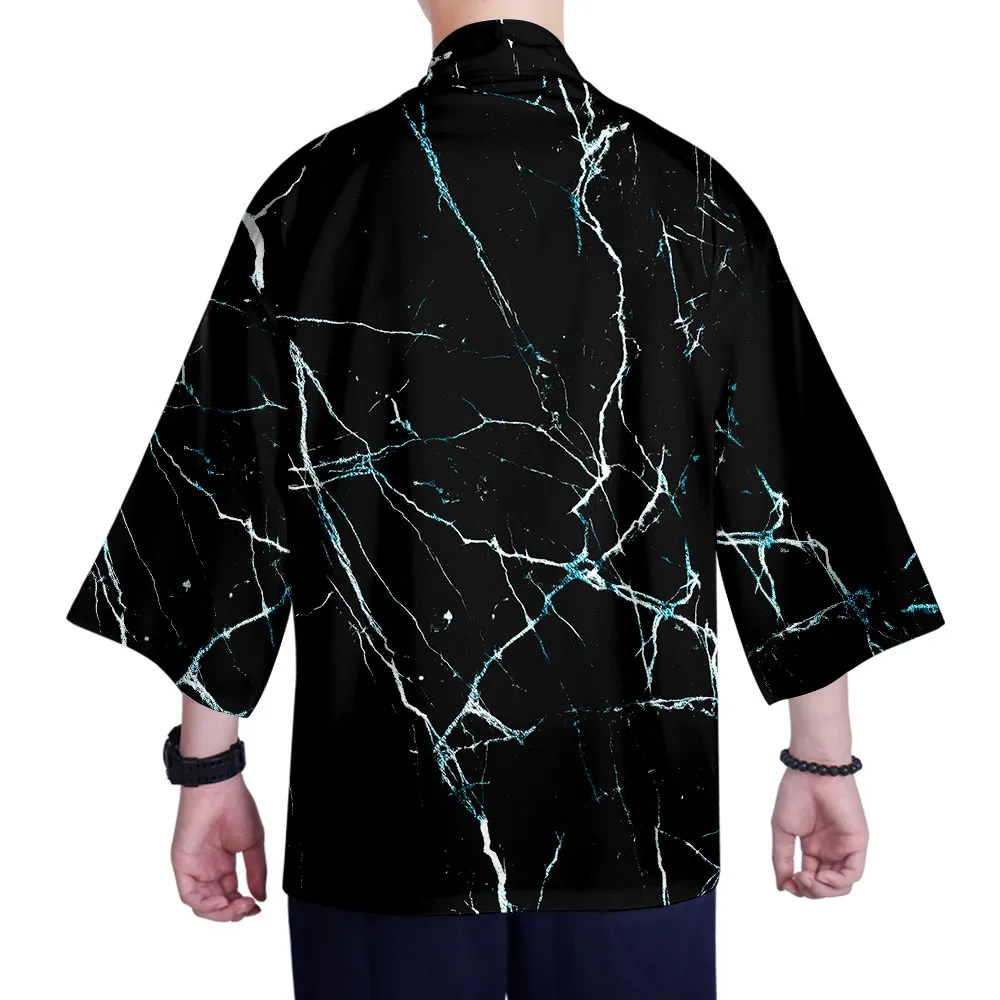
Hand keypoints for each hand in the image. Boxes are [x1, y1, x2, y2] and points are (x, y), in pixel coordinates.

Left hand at [171, 774, 266, 920]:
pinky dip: (204, 905)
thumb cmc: (236, 807)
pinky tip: (221, 903)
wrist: (219, 789)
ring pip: (202, 905)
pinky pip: (189, 895)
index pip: (231, 894)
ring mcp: (194, 868)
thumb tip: (261, 896)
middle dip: (233, 912)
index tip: (256, 908)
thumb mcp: (253, 844)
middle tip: (248, 907)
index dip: (242, 906)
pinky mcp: (182, 865)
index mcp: (223, 863)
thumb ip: (256, 872)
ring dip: (221, 912)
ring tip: (238, 906)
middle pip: (217, 904)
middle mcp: (207, 868)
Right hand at [771, 767, 867, 898]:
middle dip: (810, 891)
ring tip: (807, 878)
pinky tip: (821, 875)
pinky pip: (853, 873)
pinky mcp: (857, 843)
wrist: (812, 772)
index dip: (799, 887)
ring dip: (823, 890)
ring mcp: (845, 847)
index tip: (787, 883)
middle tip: (797, 881)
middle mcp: (830, 849)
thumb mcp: (782, 830)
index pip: (810, 877)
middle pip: (826, 886)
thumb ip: (782, 859)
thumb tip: (782, 886)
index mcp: (813, 846)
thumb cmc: (795, 794)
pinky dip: (837, 881)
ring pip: (841, 885)